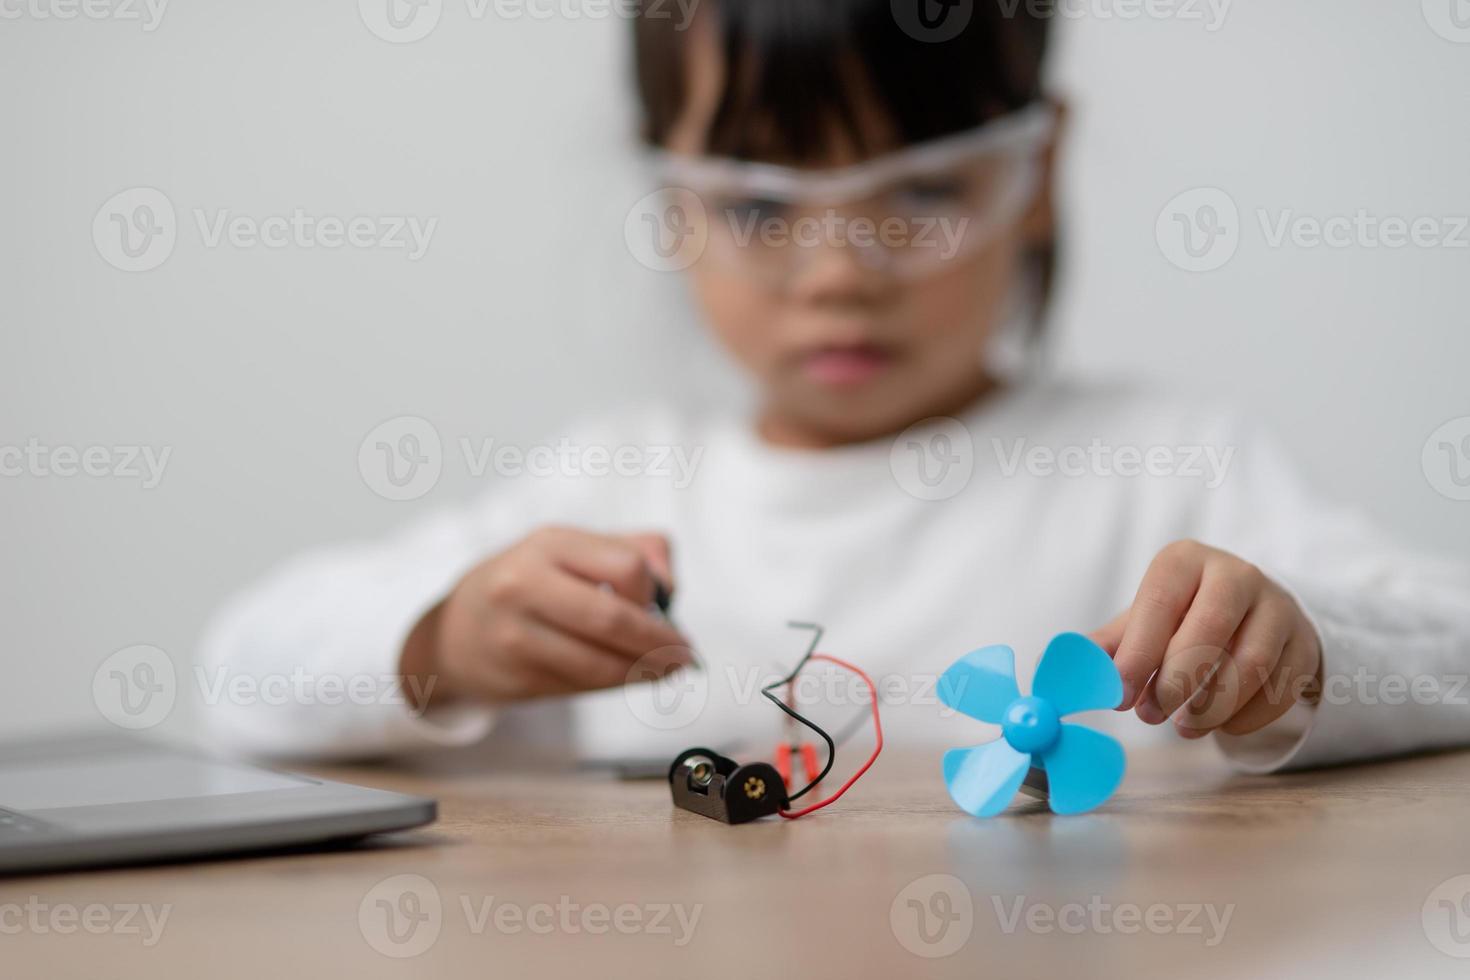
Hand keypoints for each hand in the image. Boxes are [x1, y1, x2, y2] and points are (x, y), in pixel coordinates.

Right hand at [400, 526, 692, 708]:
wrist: (455, 633)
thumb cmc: (532, 584)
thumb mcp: (573, 550)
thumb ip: (636, 550)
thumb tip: (670, 588)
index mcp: (548, 544)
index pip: (626, 566)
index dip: (652, 591)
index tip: (662, 605)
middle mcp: (523, 586)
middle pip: (614, 620)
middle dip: (660, 644)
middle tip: (684, 656)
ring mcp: (514, 637)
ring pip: (601, 664)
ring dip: (644, 672)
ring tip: (664, 670)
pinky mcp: (515, 680)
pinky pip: (583, 688)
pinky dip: (615, 685)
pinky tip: (627, 677)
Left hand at [1090, 540, 1322, 737]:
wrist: (1249, 616)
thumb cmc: (1180, 619)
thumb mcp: (1142, 622)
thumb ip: (1107, 646)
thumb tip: (1067, 671)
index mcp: (1185, 561)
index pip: (1160, 600)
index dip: (1138, 652)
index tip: (1121, 694)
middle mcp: (1237, 574)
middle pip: (1211, 627)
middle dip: (1176, 681)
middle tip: (1150, 714)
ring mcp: (1278, 607)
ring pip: (1251, 663)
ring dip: (1211, 706)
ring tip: (1182, 726)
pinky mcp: (1305, 643)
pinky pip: (1279, 688)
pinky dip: (1245, 717)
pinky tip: (1218, 727)